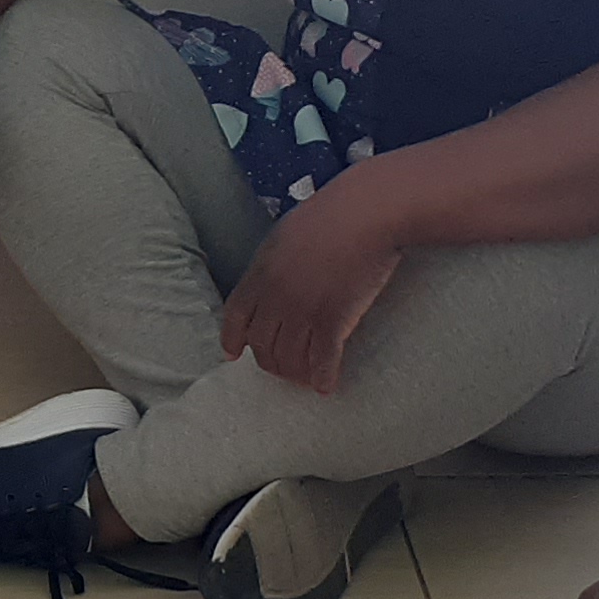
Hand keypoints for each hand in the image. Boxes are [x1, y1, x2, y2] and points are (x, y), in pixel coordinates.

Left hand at [218, 183, 401, 394]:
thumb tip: (274, 278)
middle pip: (261, 343)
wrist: (367, 212)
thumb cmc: (333, 213)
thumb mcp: (286, 233)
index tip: (233, 354)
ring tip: (305, 378)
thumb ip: (275, 261)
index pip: (236, 315)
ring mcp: (303, 310)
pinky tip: (326, 386)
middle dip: (269, 361)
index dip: (232, 338)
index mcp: (261, 271)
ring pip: (289, 358)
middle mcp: (276, 296)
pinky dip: (323, 377)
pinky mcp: (334, 320)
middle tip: (281, 368)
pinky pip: (322, 360)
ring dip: (295, 374)